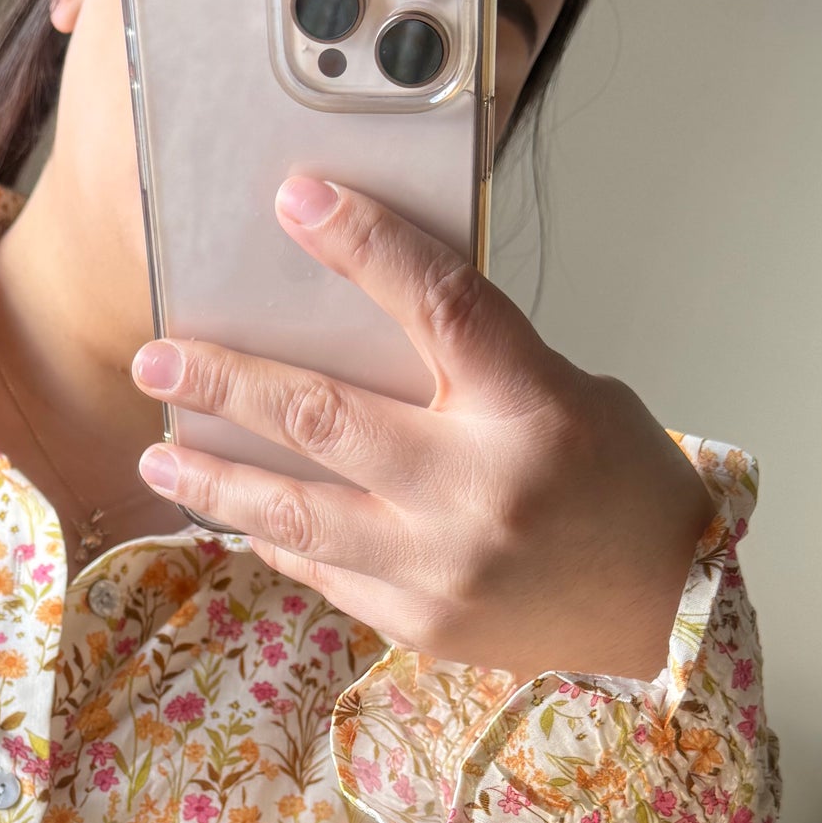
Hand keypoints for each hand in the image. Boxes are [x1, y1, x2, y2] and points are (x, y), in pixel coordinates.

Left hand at [131, 176, 716, 683]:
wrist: (664, 607)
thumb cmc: (617, 485)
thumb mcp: (564, 393)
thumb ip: (468, 365)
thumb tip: (354, 325)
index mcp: (532, 407)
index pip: (437, 304)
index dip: (362, 246)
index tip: (296, 200)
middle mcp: (478, 488)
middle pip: (324, 417)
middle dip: (225, 382)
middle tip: (157, 359)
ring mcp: (441, 565)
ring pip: (295, 512)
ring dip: (213, 478)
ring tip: (158, 454)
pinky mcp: (418, 622)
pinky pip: (321, 569)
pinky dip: (275, 533)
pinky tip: (234, 509)